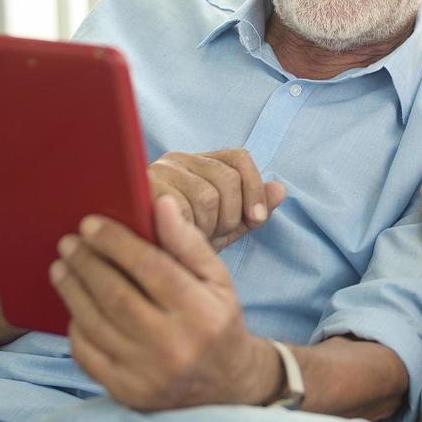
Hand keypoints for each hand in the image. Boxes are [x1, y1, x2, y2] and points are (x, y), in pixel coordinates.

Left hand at [50, 195, 280, 410]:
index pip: (152, 269)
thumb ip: (188, 243)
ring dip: (72, 289)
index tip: (91, 223)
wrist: (223, 387)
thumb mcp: (217, 280)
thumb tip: (160, 204)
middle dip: (86, 263)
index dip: (116, 243)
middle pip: (116, 295)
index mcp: (202, 313)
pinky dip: (76, 325)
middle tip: (69, 242)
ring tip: (62, 266)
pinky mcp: (126, 392)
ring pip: (95, 323)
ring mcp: (147, 374)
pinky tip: (75, 305)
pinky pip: (87, 353)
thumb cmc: (216, 321)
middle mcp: (175, 347)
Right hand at [147, 148, 286, 251]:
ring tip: (195, 238)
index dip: (254, 189)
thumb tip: (280, 189)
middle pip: (227, 179)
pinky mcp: (141, 191)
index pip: (239, 158)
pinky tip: (182, 240)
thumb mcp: (225, 227)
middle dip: (230, 215)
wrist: (142, 264)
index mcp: (200, 162)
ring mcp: (157, 173)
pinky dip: (189, 229)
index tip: (256, 220)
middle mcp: (177, 160)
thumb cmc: (184, 241)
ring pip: (207, 195)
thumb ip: (252, 210)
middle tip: (215, 235)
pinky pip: (180, 209)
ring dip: (209, 226)